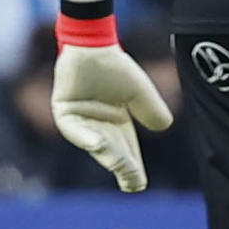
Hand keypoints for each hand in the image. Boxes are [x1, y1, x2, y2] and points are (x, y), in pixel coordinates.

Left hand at [52, 43, 173, 191]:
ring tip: (119, 164)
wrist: (93, 44)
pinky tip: (96, 143)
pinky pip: (72, 129)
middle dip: (122, 167)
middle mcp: (98, 128)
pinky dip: (84, 137)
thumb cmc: (114, 67)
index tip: (139, 184)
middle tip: (132, 180)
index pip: (127, 153)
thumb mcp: (140, 91)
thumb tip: (164, 126)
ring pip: (94, 143)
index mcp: (117, 126)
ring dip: (106, 153)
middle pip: (112, 152)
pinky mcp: (64, 112)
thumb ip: (151, 108)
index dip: (132, 169)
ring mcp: (79, 122)